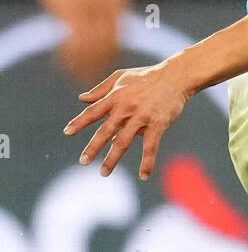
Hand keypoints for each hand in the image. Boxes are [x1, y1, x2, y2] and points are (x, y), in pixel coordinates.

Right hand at [24, 0, 156, 82]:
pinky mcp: (65, 11)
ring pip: (89, 47)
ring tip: (81, 77)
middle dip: (102, 60)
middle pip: (107, 43)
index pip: (119, 29)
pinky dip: (68, 55)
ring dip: (86, 64)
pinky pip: (70, 41)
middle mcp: (104, 7)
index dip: (113, 45)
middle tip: (98, 75)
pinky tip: (65, 64)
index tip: (109, 56)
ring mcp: (85, 10)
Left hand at [63, 59, 191, 179]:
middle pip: (105, 130)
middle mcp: (126, 107)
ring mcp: (142, 117)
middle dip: (93, 147)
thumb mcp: (121, 77)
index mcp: (116, 96)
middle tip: (83, 161)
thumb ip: (101, 89)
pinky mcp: (158, 124)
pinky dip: (147, 162)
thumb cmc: (147, 76)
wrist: (176, 76)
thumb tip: (82, 98)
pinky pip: (151, 146)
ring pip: (123, 141)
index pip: (93, 111)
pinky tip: (144, 176)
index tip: (67, 132)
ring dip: (112, 158)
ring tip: (103, 172)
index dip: (80, 122)